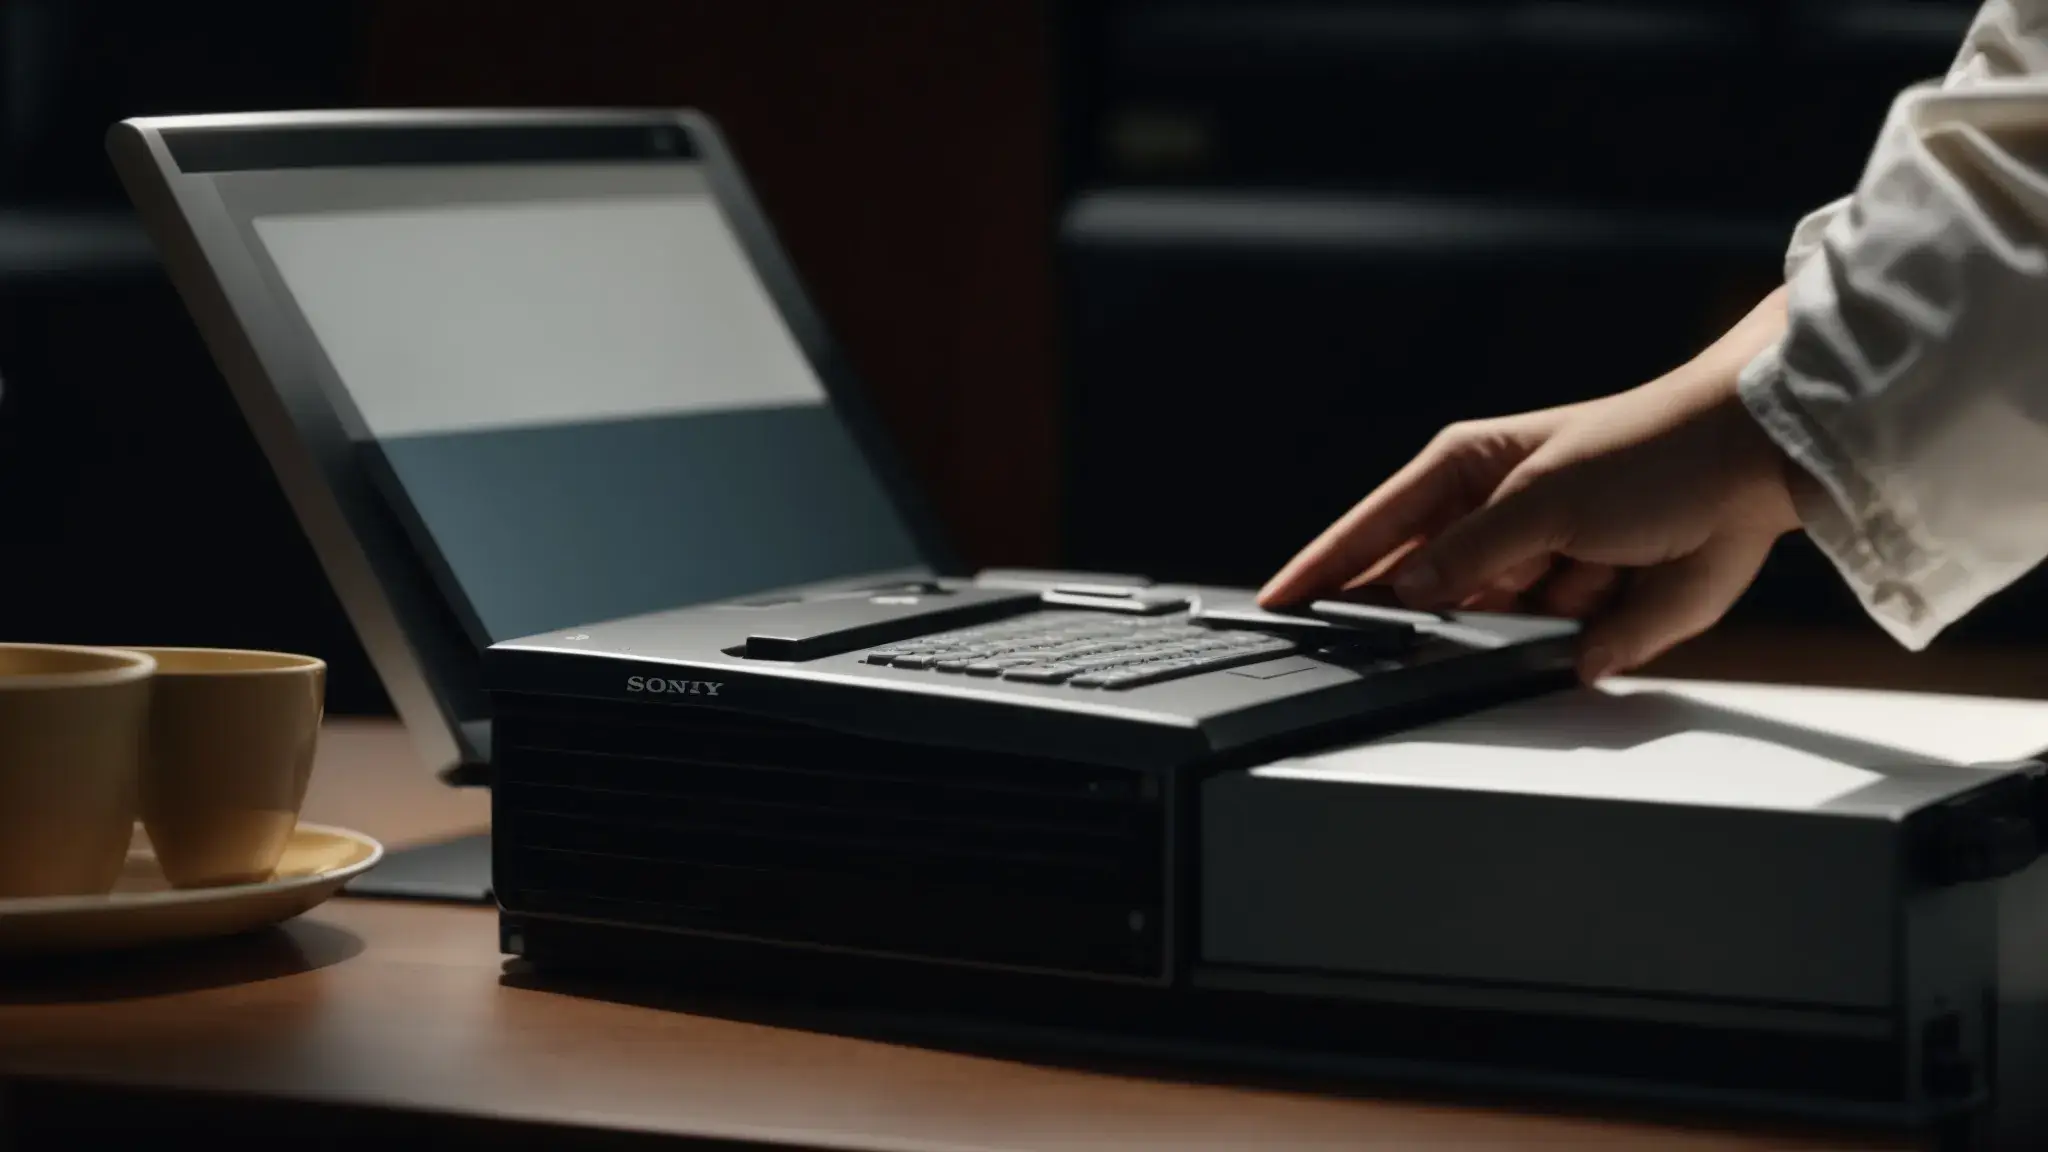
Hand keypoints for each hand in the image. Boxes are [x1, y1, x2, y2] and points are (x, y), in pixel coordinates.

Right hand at [1258, 289, 1803, 680]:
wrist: (1756, 458)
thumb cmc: (1648, 448)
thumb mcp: (1542, 495)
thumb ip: (1467, 550)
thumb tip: (1405, 589)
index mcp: (1468, 474)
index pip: (1374, 527)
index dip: (1323, 568)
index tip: (1276, 605)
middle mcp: (1500, 522)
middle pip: (1427, 585)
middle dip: (1414, 614)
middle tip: (1374, 648)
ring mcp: (1544, 567)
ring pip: (1492, 625)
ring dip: (1502, 631)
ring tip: (1539, 600)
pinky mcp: (1594, 609)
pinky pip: (1556, 651)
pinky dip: (1565, 650)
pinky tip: (1589, 621)